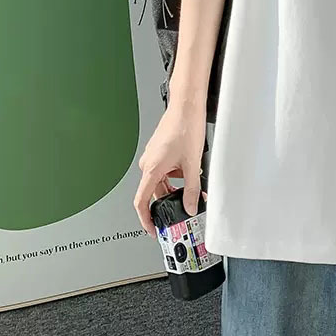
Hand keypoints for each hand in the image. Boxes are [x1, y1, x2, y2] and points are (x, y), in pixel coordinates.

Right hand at [133, 95, 207, 237]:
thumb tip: (190, 205)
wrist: (186, 105)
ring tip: (193, 184)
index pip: (142, 202)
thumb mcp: (193, 163)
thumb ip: (192, 188)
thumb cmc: (185, 126)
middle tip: (183, 208)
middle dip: (169, 201)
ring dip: (176, 185)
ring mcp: (153, 156)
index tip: (153, 229)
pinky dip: (176, 174)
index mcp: (151, 169)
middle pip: (154, 191)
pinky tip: (190, 169)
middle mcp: (148, 163)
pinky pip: (165, 169)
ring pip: (162, 180)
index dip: (146, 219)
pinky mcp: (160, 150)